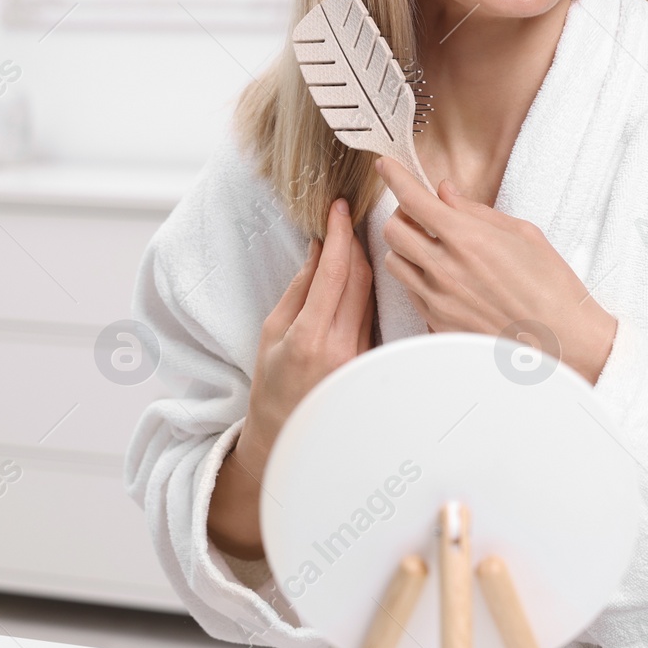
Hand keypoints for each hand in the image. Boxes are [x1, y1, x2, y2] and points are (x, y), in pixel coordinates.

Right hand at [208, 197, 374, 558]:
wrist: (287, 439)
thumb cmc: (272, 388)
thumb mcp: (271, 334)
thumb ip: (298, 290)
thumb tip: (319, 250)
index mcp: (309, 338)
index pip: (335, 272)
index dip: (340, 234)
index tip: (340, 208)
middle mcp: (342, 348)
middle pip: (362, 278)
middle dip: (357, 242)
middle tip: (350, 216)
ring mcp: (364, 359)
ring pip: (373, 295)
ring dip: (366, 263)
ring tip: (357, 239)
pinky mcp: (376, 364)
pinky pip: (375, 316)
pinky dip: (368, 291)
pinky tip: (365, 276)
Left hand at [375, 155, 616, 384]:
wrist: (563, 341)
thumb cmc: (551, 286)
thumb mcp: (522, 234)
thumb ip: (475, 211)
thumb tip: (445, 191)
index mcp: (468, 239)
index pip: (413, 198)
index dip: (394, 176)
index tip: (386, 165)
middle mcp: (446, 268)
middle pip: (392, 230)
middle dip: (402, 215)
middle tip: (422, 215)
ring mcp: (438, 299)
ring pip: (394, 261)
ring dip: (406, 248)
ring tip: (432, 247)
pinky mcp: (437, 323)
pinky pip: (409, 291)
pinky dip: (418, 276)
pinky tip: (444, 276)